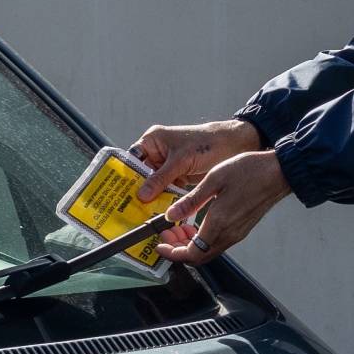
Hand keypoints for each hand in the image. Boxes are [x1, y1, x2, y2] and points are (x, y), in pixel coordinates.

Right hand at [130, 120, 261, 201]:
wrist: (233, 146)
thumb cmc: (207, 143)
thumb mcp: (181, 161)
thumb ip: (161, 178)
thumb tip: (142, 194)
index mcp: (153, 141)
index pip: (133, 160)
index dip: (127, 177)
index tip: (121, 193)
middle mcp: (158, 152)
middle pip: (142, 175)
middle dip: (140, 191)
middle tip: (133, 208)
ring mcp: (168, 165)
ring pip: (155, 185)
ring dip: (153, 197)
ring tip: (146, 213)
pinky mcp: (179, 176)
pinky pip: (167, 189)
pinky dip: (166, 198)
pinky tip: (161, 210)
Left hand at [156, 151, 290, 264]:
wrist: (278, 172)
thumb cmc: (249, 171)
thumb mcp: (213, 180)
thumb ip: (191, 201)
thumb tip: (171, 215)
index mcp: (219, 223)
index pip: (191, 253)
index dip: (172, 253)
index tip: (160, 244)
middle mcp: (229, 234)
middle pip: (198, 257)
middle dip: (178, 249)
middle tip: (167, 234)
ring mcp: (237, 233)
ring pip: (208, 250)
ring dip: (190, 244)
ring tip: (179, 226)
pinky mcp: (242, 229)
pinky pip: (217, 242)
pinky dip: (202, 239)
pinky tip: (197, 223)